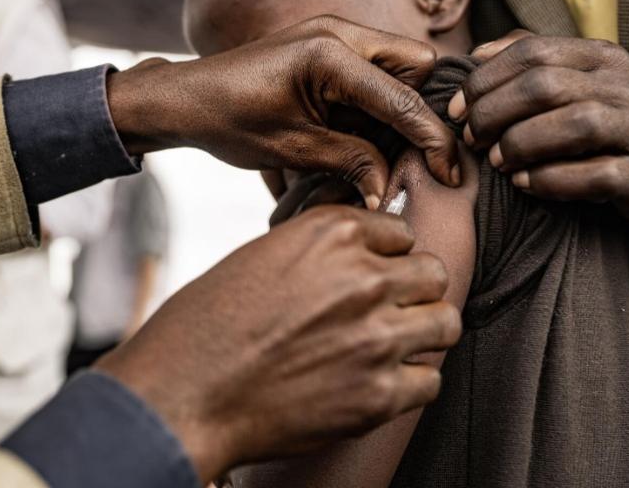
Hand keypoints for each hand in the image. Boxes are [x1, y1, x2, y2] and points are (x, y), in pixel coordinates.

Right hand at [94, 205, 460, 482]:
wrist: (184, 393)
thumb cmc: (206, 326)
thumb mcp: (263, 256)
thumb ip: (321, 253)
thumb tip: (359, 260)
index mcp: (332, 234)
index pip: (401, 233)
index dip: (387, 257)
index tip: (373, 275)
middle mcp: (363, 278)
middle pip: (433, 274)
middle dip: (413, 292)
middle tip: (388, 311)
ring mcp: (377, 337)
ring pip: (444, 323)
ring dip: (420, 334)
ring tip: (390, 346)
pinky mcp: (379, 394)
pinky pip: (429, 380)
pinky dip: (409, 384)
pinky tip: (377, 383)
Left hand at [106, 16, 460, 208]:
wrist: (186, 98)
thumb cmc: (229, 120)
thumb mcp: (294, 149)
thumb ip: (352, 162)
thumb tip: (390, 190)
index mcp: (329, 54)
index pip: (402, 97)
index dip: (432, 139)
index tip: (450, 172)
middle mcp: (339, 31)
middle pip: (415, 63)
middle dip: (419, 108)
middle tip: (410, 153)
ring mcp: (333, 32)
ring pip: (398, 62)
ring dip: (397, 104)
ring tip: (376, 146)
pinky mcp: (326, 43)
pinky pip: (373, 66)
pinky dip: (376, 99)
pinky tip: (359, 130)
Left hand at [447, 32, 628, 220]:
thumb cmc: (605, 117)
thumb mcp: (574, 78)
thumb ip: (527, 59)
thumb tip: (476, 55)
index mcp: (600, 56)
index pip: (533, 51)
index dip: (485, 79)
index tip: (456, 109)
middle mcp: (623, 86)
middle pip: (546, 86)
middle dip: (495, 113)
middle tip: (473, 139)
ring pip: (575, 125)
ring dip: (522, 144)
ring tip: (497, 161)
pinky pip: (599, 175)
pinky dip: (553, 180)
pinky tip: (525, 183)